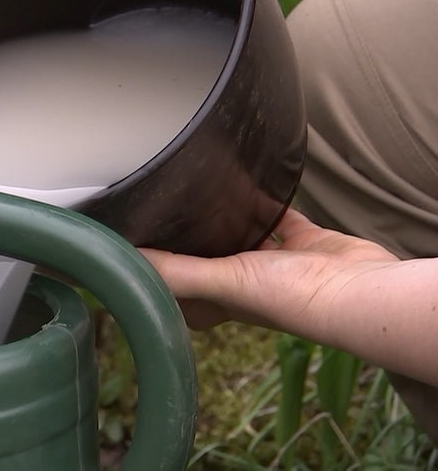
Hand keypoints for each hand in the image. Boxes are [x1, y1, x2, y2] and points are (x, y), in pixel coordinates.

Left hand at [139, 208, 398, 330]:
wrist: (358, 291)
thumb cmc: (290, 298)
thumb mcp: (219, 281)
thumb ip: (173, 271)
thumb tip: (121, 261)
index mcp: (219, 301)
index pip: (176, 289)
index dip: (155, 274)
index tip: (132, 249)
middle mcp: (243, 284)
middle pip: (206, 259)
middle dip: (187, 240)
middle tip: (161, 211)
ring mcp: (275, 263)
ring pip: (241, 235)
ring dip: (225, 218)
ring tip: (197, 191)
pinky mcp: (304, 241)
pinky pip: (280, 216)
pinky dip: (267, 200)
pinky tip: (251, 179)